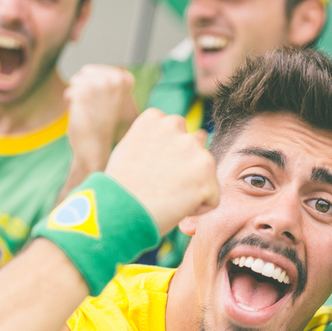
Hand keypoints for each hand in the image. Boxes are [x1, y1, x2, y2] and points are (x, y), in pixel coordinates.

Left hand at [64, 65, 137, 169]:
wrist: (98, 148)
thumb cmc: (106, 126)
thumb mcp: (119, 100)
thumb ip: (115, 84)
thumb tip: (108, 74)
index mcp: (126, 79)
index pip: (97, 70)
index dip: (94, 87)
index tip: (104, 103)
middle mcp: (115, 79)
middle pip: (86, 72)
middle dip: (85, 89)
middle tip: (96, 108)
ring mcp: (100, 85)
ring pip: (76, 81)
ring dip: (78, 96)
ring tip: (91, 111)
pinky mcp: (84, 93)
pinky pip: (70, 91)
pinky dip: (71, 103)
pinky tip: (83, 114)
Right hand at [104, 109, 218, 233]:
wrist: (119, 213)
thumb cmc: (120, 188)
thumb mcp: (129, 149)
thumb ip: (153, 139)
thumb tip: (172, 142)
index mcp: (155, 117)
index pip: (177, 133)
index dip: (167, 157)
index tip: (151, 170)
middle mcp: (177, 125)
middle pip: (196, 145)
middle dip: (186, 164)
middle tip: (163, 184)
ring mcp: (194, 148)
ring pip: (206, 171)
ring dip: (193, 185)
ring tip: (167, 196)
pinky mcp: (207, 173)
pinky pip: (212, 196)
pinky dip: (199, 206)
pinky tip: (176, 207)